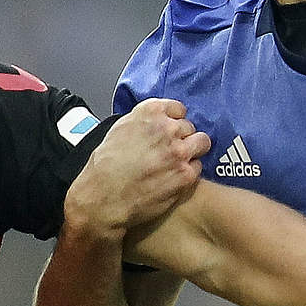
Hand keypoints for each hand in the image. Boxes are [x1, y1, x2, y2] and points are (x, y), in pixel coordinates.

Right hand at [64, 99, 210, 237]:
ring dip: (192, 151)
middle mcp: (167, 128)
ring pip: (202, 143)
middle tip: (170, 152)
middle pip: (190, 126)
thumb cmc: (105, 167)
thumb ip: (142, 122)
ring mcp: (179, 151)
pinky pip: (197, 167)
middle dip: (182, 138)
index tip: (170, 130)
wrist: (103, 197)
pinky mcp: (185, 174)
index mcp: (150, 113)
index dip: (174, 121)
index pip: (178, 108)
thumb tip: (155, 123)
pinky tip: (174, 179)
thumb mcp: (119, 130)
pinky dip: (188, 173)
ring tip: (178, 163)